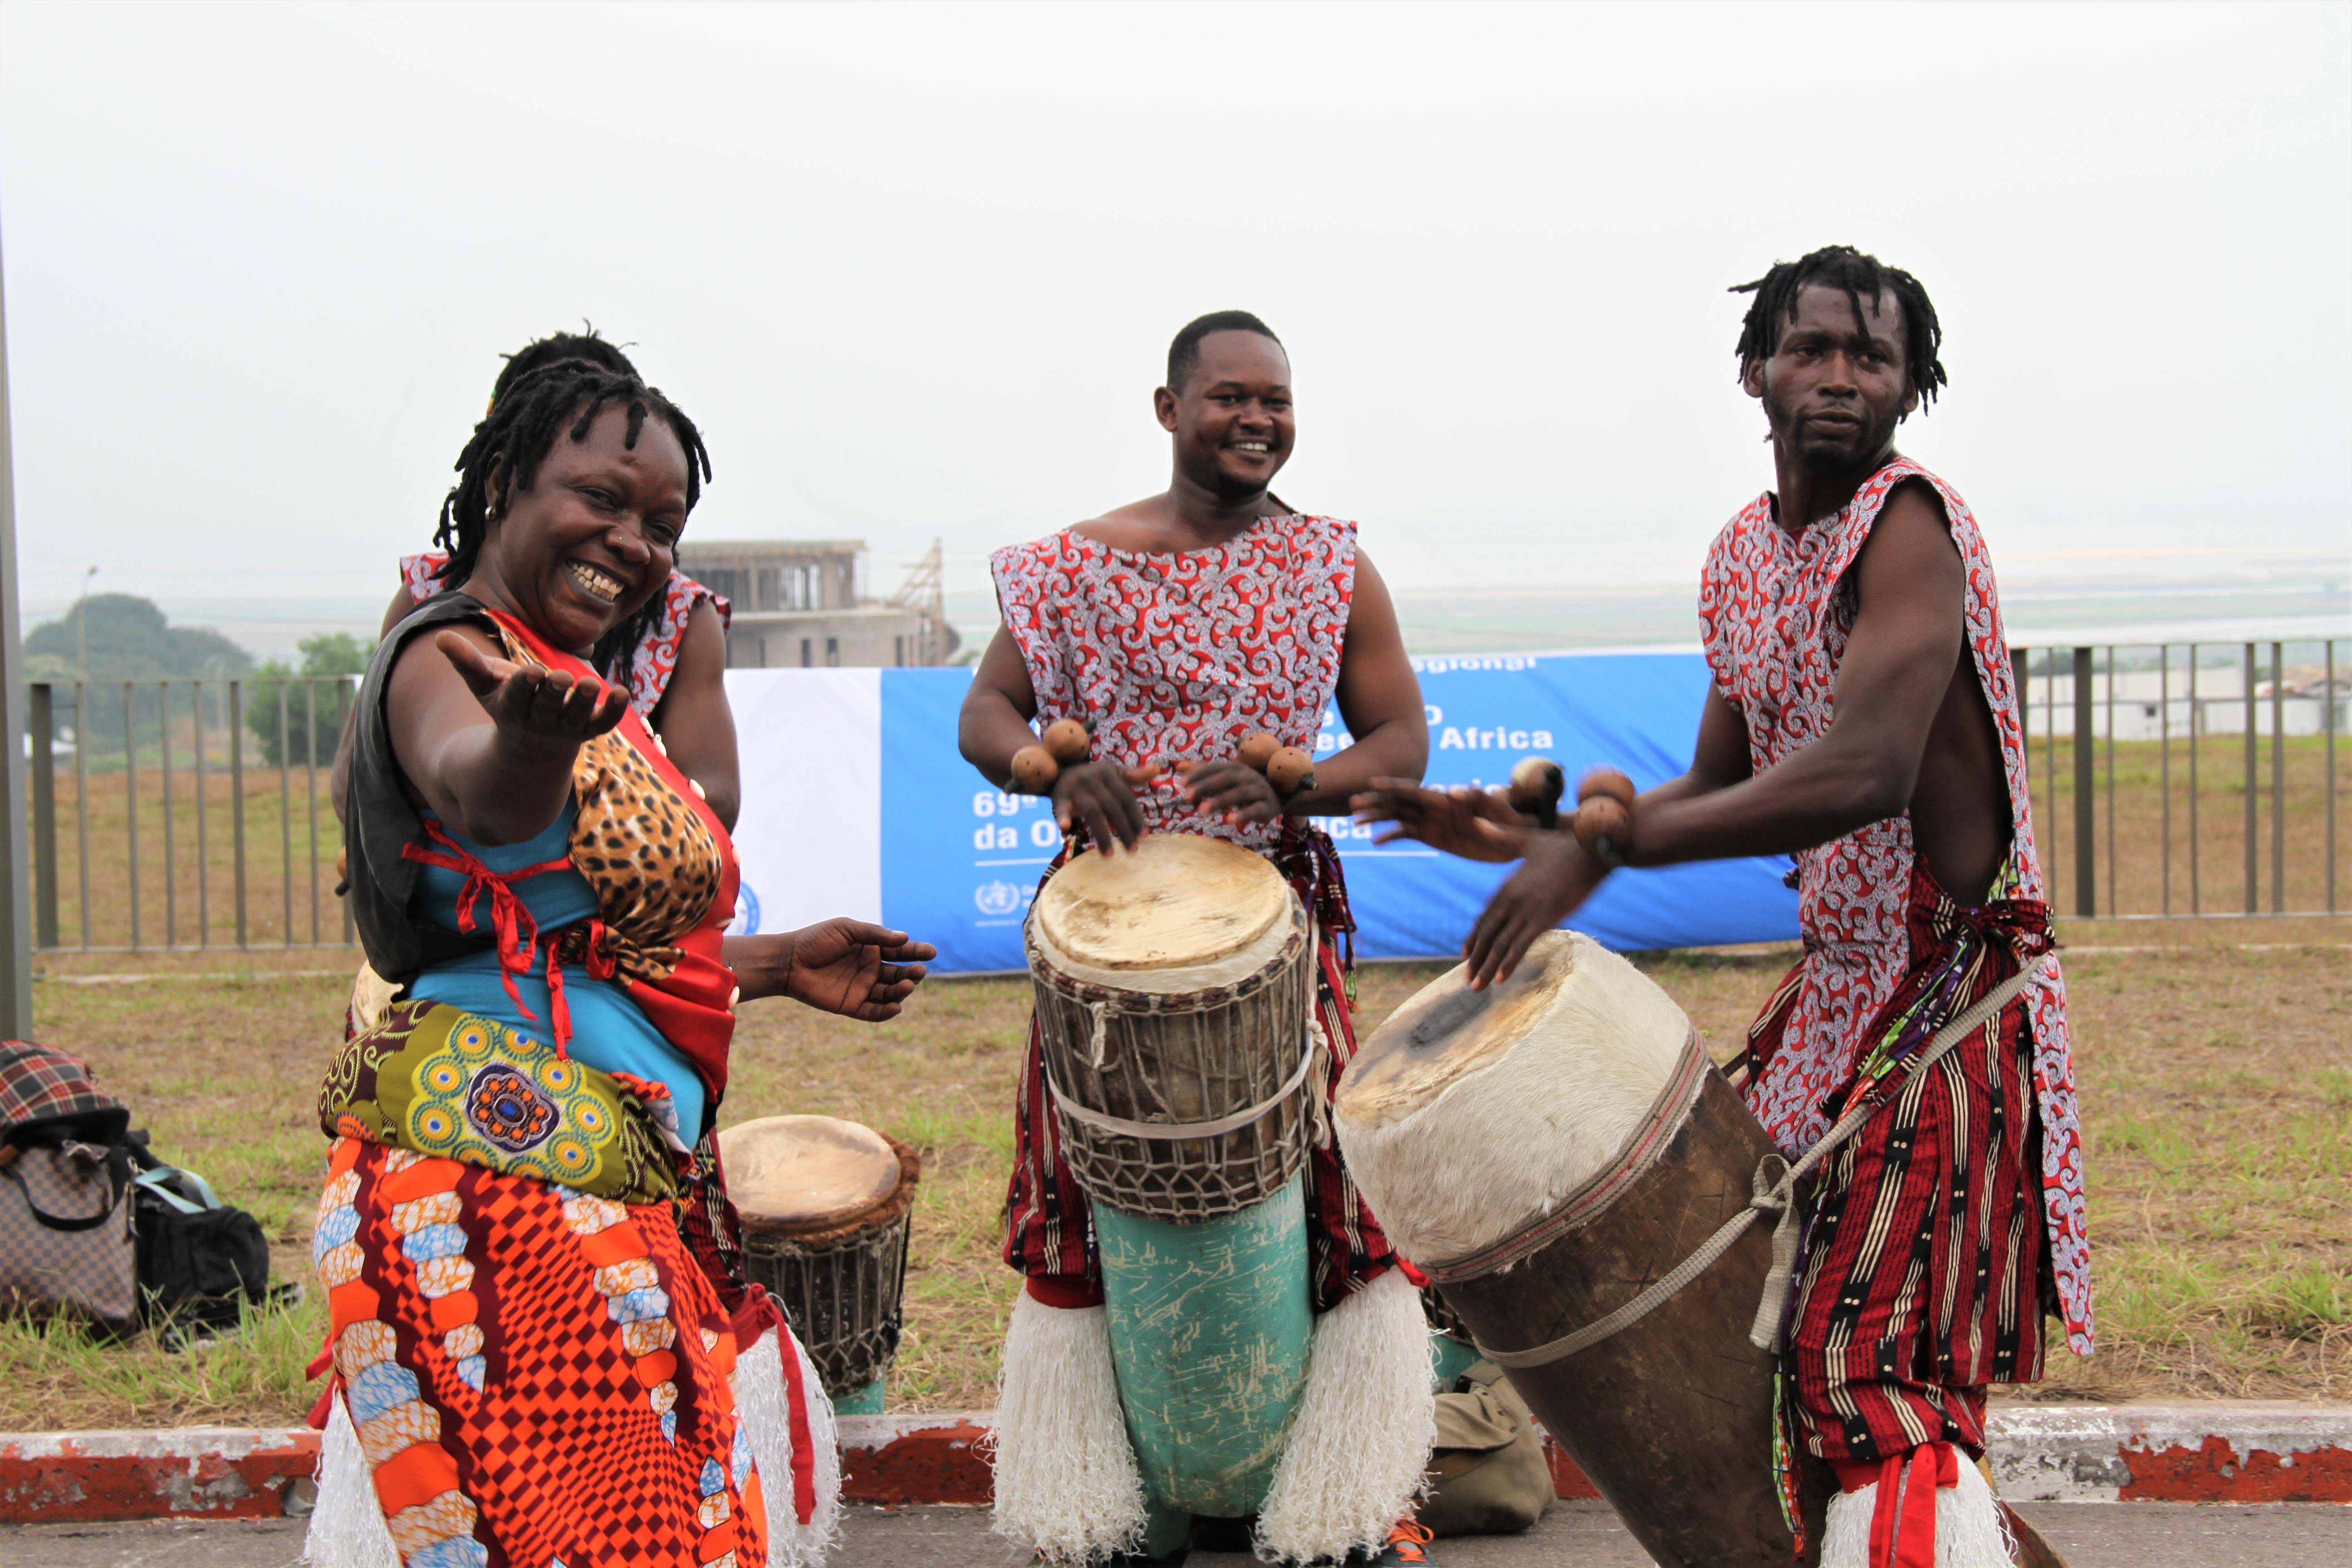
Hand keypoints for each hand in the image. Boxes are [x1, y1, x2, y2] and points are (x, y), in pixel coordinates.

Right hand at [437, 631, 627, 746]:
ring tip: (593, 684)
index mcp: (512, 708)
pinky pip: (602, 723)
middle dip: (554, 693)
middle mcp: (540, 720)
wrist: (533, 747)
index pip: (518, 697)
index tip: (531, 672)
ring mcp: (566, 727)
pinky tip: (622, 692)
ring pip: (576, 717)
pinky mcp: (588, 730)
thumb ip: (467, 662)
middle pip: (548, 707)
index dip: (525, 686)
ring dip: (585, 702)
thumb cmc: (508, 704)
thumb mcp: (484, 686)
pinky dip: (613, 710)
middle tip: (562, 677)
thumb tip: (439, 636)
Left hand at [730, 920, 936, 1020]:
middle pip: (899, 974)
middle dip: (912, 973)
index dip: (917, 952)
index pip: (901, 952)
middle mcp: (871, 969)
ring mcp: (862, 988)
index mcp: (872, 949)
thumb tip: (904, 938)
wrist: (788, 961)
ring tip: (907, 986)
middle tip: (919, 971)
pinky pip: (873, 1012)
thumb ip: (874, 934)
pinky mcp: (851, 1006)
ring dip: (902, 991)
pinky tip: (895, 1007)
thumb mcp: (846, 929)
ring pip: (890, 993)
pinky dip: (885, 1012)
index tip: (931, 952)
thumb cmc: (815, 940)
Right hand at [1051, 761, 1160, 851]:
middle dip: (1123, 830)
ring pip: (1092, 812)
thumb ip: (1134, 775)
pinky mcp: (1060, 797)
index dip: (1136, 818)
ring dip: (1101, 835)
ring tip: (1110, 856)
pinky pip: (1061, 808)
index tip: (1144, 837)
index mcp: (1108, 773)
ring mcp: (1075, 788)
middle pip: (1111, 807)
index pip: (1126, 798)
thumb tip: (1157, 769)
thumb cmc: (1093, 776)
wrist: (1060, 770)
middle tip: (1133, 851)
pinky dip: (1063, 817)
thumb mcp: (1113, 772)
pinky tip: (1065, 828)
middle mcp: (1092, 779)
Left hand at [1178, 758, 1282, 826]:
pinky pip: (1255, 809)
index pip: (1215, 768)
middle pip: (1226, 778)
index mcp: (1235, 767)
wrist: (1276, 796)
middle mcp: (1247, 776)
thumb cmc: (1243, 787)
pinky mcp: (1266, 806)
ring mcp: (1258, 790)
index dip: (1198, 774)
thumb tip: (1179, 766)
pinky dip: (1243, 814)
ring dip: (1220, 801)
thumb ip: (1203, 772)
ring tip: (1202, 811)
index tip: (1181, 783)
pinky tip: (1229, 820)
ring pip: (1239, 793)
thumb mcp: (1224, 778)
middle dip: (1205, 786)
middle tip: (1186, 796)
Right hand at [1352, 779, 1534, 862]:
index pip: (1418, 790)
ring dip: (1379, 816)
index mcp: (1450, 798)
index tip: (1373, 784)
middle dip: (1378, 801)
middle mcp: (1437, 807)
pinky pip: (1408, 833)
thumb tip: (1455, 792)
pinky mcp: (1435, 835)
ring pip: (1400, 816)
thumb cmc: (1514, 824)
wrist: (1519, 841)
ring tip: (1356, 820)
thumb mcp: (1502, 813)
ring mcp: (1434, 821)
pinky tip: (1376, 841)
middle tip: (1354, 804)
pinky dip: (1391, 835)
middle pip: (1401, 801)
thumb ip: (1481, 802)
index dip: (1395, 786)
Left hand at [1464, 832, 1606, 989]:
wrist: (1590, 850)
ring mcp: (1526, 909)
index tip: (1465, 954)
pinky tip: (1501, 978)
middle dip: (1476, 959)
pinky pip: (1521, 944)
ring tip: (1478, 987)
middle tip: (1467, 980)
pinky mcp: (1544, 917)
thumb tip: (1477, 822)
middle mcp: (1511, 899)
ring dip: (1487, 967)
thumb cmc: (1563, 846)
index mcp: (1507, 887)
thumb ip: (1501, 835)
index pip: (1484, 918)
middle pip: (1487, 934)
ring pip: (1500, 943)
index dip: (1474, 938)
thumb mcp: (1527, 840)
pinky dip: (1509, 962)